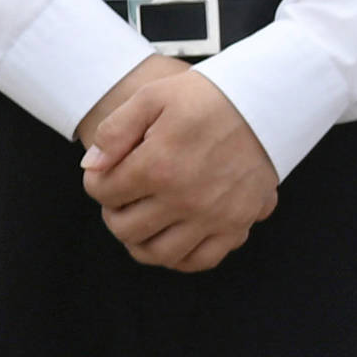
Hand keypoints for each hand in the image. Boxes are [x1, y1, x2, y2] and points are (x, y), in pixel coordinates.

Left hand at [75, 57, 278, 270]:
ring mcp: (214, 216)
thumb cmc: (206, 97)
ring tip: (141, 219)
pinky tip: (171, 235)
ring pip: (159, 253)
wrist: (265, 102)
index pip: (103, 193)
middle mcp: (186, 198)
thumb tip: (91, 166)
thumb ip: (115, 131)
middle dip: (113, 212)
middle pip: (125, 228)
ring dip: (140, 240)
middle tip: (121, 197)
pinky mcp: (238, 224)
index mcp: (159, 166)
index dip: (96, 182)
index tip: (105, 173)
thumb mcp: (152, 97)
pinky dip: (179, 256)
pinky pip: (201, 260)